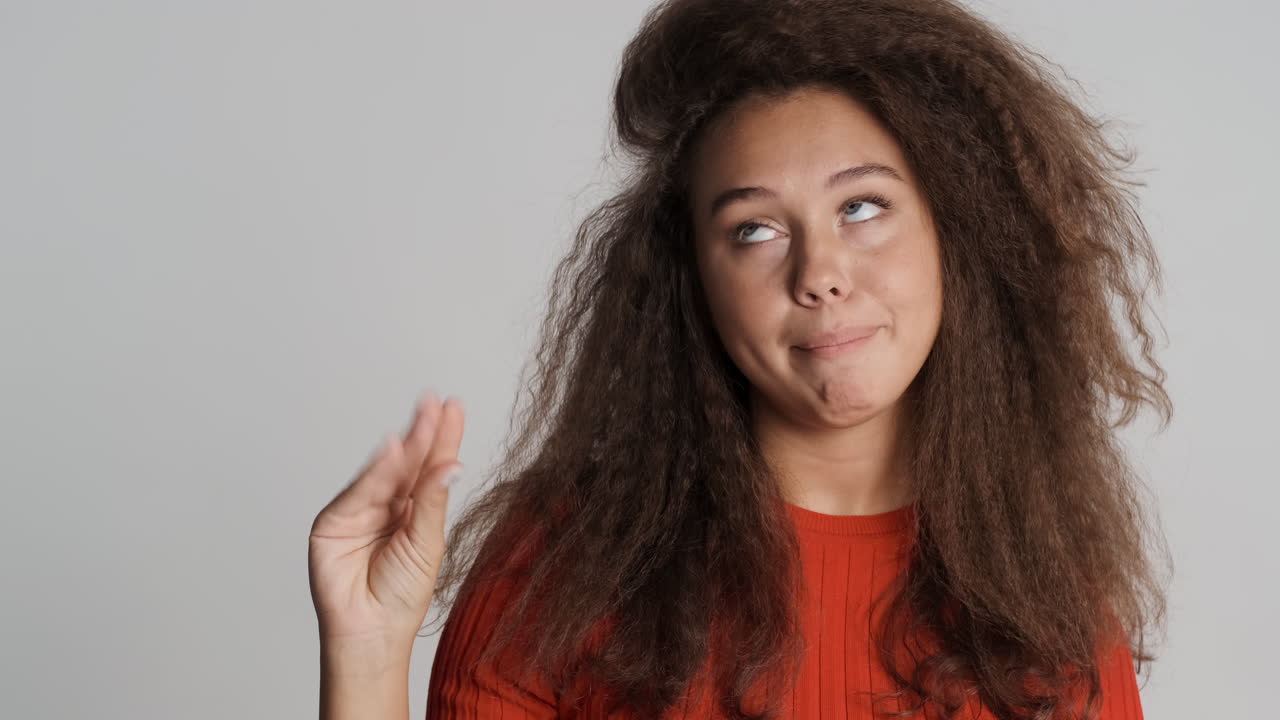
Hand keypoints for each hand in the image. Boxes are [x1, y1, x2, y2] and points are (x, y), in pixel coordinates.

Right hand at [308, 391, 465, 650]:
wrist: (371, 631)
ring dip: (404, 446)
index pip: (431, 467)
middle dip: (423, 432)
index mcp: (415, 510)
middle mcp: (388, 506)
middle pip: (408, 463)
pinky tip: (393, 449)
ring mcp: (360, 511)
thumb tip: (452, 463)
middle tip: (437, 403)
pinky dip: (375, 471)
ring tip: (424, 419)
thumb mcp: (427, 544)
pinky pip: (359, 491)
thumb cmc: (402, 595)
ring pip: (385, 471)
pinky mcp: (334, 521)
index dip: (442, 438)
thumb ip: (432, 501)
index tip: (454, 407)